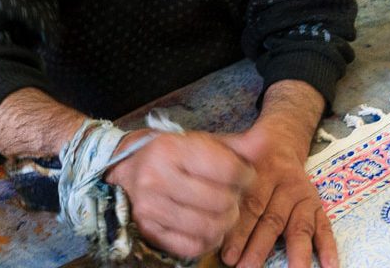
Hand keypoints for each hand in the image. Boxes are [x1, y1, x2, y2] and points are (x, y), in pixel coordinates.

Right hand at [105, 131, 252, 258]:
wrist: (124, 169)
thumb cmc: (170, 154)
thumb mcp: (199, 141)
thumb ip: (233, 146)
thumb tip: (265, 145)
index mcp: (171, 149)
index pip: (227, 170)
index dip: (246, 176)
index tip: (245, 176)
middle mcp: (156, 177)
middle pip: (221, 202)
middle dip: (236, 202)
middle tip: (234, 197)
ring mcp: (150, 208)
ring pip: (209, 228)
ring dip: (225, 224)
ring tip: (224, 213)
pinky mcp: (149, 231)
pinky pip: (193, 247)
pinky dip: (208, 241)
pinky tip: (208, 228)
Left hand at [219, 120, 338, 267]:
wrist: (283, 139)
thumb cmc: (248, 155)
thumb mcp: (233, 152)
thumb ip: (218, 169)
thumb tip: (194, 195)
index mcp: (261, 172)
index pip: (249, 205)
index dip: (237, 232)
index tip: (226, 254)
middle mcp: (285, 184)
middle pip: (271, 220)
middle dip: (258, 247)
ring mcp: (303, 197)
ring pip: (298, 227)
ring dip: (295, 253)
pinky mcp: (317, 206)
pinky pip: (324, 228)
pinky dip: (328, 248)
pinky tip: (329, 266)